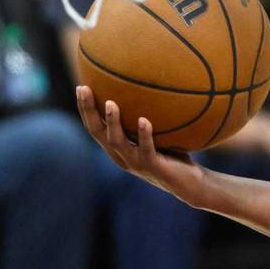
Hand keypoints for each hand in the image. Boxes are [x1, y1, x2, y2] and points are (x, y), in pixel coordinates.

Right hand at [76, 86, 207, 203]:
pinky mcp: (152, 167)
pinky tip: (144, 120)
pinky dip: (144, 134)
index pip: (95, 127)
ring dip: (112, 122)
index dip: (86, 109)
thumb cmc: (173, 155)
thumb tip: (152, 85)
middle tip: (83, 89)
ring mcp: (136, 163)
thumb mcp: (158, 133)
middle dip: (88, 111)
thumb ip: (150, 116)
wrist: (189, 183)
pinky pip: (147, 149)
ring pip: (117, 142)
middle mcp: (122, 156)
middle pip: (97, 132)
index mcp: (118, 148)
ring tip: (110, 103)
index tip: (80, 87)